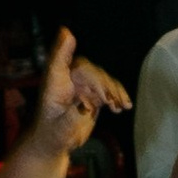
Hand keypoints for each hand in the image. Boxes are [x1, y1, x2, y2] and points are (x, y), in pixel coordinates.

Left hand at [33, 29, 130, 153]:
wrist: (56, 142)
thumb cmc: (53, 135)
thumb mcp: (60, 131)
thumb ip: (71, 117)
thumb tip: (86, 106)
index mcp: (55, 85)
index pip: (59, 62)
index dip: (64, 49)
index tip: (68, 35)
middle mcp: (67, 80)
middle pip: (88, 70)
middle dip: (102, 83)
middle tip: (111, 102)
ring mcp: (81, 86)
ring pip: (101, 78)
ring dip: (113, 91)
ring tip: (121, 106)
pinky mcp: (92, 94)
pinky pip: (107, 89)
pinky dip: (118, 96)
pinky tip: (124, 106)